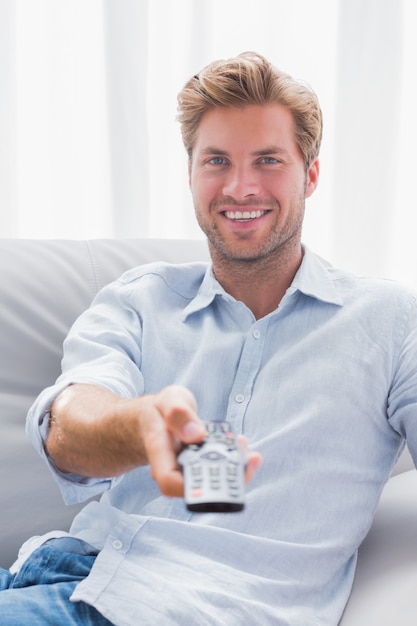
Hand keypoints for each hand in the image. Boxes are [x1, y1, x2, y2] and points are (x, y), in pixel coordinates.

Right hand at [141, 385, 261, 497]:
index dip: (192, 486)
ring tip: (247, 450)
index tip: (216, 468)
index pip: (169, 481)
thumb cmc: (159, 410)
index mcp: (160, 452)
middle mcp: (173, 467)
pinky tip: (245, 448)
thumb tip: (195, 433)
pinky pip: (217, 470)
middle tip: (246, 457)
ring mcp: (187, 469)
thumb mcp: (168, 399)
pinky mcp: (199, 466)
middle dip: (226, 477)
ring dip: (234, 469)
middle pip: (198, 487)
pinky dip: (234, 461)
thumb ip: (178, 412)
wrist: (154, 418)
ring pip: (211, 481)